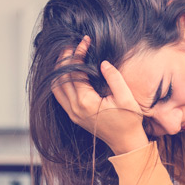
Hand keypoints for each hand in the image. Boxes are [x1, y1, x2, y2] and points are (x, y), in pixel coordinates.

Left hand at [51, 36, 148, 153]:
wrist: (126, 143)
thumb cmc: (129, 121)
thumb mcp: (126, 98)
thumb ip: (114, 78)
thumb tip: (102, 63)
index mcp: (86, 102)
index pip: (75, 72)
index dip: (78, 54)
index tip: (85, 42)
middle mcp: (74, 108)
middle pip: (60, 78)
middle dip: (65, 59)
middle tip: (72, 45)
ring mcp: (72, 114)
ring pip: (56, 88)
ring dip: (59, 71)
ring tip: (68, 56)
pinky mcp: (74, 116)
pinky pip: (60, 96)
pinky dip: (60, 82)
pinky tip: (68, 73)